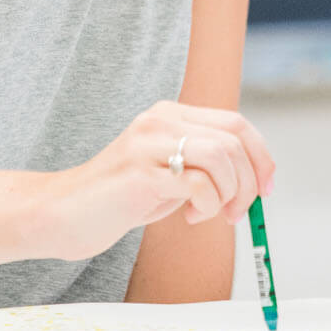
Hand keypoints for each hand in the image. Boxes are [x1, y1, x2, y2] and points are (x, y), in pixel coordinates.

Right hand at [41, 101, 276, 260]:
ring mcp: (149, 143)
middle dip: (248, 183)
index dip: (261, 156)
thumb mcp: (169, 172)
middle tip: (235, 213)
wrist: (62, 214)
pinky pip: (199, 184)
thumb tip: (255, 179)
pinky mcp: (140, 172)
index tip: (267, 189)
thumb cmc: (120, 199)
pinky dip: (207, 206)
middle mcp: (161, 120)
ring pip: (221, 158)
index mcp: (170, 114)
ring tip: (210, 215)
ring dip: (229, 194)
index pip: (236, 122)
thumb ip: (204, 165)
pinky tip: (189, 217)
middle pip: (234, 140)